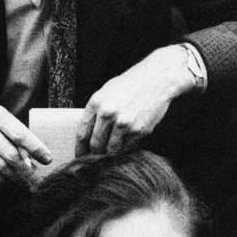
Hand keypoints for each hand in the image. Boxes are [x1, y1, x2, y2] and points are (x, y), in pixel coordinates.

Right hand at [0, 101, 51, 181]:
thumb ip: (12, 133)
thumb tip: (31, 160)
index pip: (19, 133)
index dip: (36, 148)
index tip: (47, 160)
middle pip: (11, 154)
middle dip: (27, 172)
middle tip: (38, 183)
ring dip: (16, 179)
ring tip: (27, 187)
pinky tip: (8, 186)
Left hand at [77, 47, 200, 156]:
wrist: (157, 78)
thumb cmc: (130, 84)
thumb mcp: (106, 92)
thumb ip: (95, 111)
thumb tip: (86, 135)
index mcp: (97, 103)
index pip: (82, 134)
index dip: (79, 148)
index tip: (80, 156)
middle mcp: (108, 114)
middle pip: (95, 145)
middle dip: (94, 154)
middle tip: (95, 158)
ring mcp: (124, 123)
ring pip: (111, 150)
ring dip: (110, 154)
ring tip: (112, 152)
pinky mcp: (139, 130)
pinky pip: (128, 148)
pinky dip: (126, 149)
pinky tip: (126, 143)